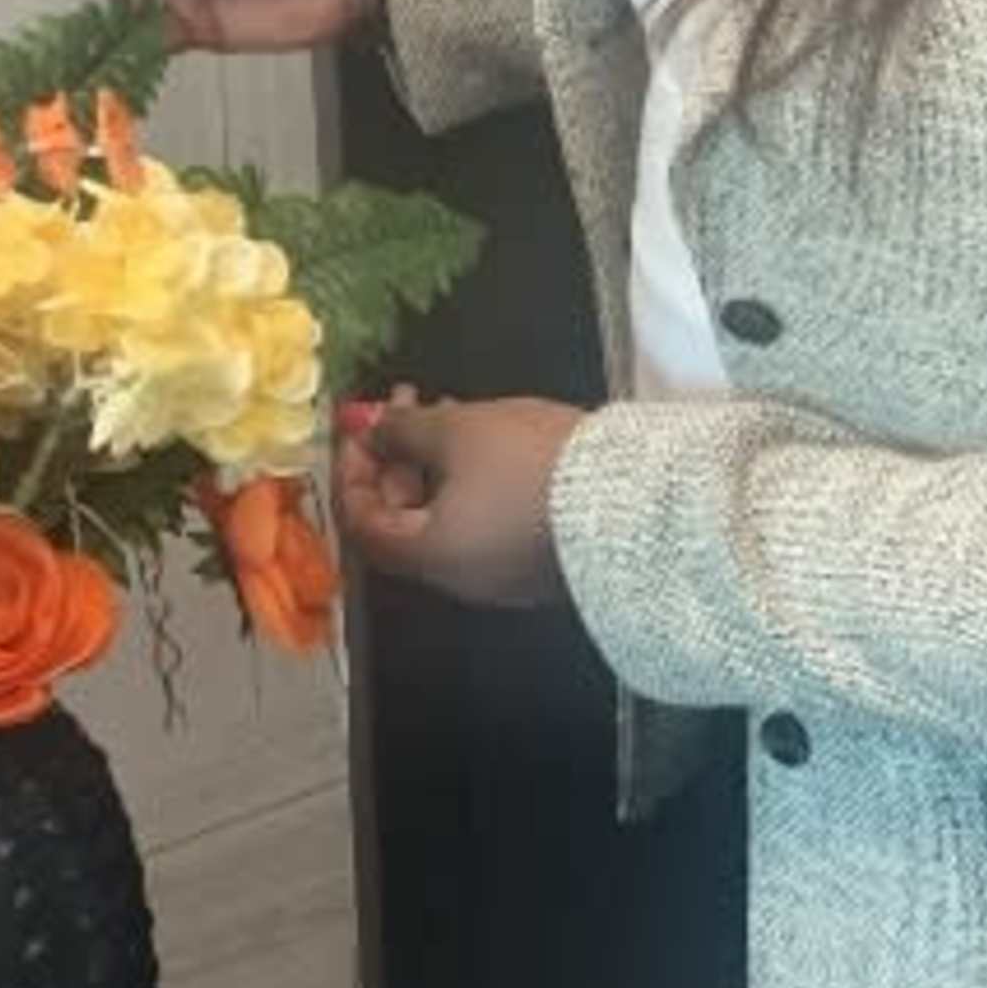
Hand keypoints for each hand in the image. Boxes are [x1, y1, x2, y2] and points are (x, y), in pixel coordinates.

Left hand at [336, 393, 585, 612]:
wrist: (636, 502)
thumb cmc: (533, 466)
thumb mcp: (459, 432)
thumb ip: (402, 430)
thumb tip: (367, 427)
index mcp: (428, 555)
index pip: (360, 522)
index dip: (350, 470)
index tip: (361, 425)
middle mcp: (458, 579)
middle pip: (402, 523)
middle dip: (397, 460)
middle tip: (407, 408)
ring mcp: (502, 577)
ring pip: (446, 520)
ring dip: (435, 467)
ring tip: (453, 412)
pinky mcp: (540, 564)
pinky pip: (486, 525)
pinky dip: (472, 485)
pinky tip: (494, 444)